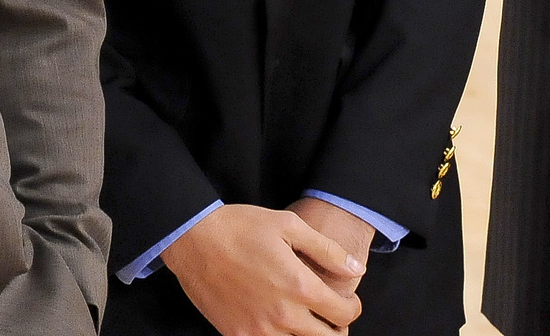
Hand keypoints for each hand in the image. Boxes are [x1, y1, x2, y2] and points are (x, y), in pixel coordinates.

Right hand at [162, 203, 362, 334]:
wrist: (192, 238)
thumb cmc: (240, 226)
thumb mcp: (288, 224)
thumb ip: (327, 250)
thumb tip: (357, 269)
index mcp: (299, 285)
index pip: (344, 313)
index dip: (352, 308)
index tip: (347, 301)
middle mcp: (283, 314)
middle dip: (337, 328)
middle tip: (331, 315)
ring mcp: (259, 329)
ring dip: (309, 335)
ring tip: (305, 320)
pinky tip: (277, 324)